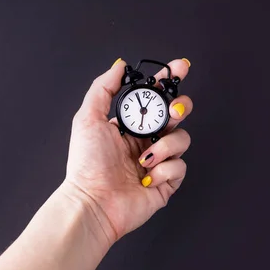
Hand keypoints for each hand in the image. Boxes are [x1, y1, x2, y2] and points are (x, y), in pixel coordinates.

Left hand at [64, 58, 193, 243]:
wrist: (94, 203)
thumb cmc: (87, 165)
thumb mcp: (88, 119)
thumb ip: (104, 88)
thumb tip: (120, 66)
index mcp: (131, 125)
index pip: (155, 97)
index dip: (170, 81)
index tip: (180, 67)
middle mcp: (147, 141)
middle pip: (177, 114)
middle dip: (180, 108)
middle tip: (173, 111)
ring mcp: (159, 161)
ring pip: (182, 139)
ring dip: (165, 147)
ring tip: (145, 159)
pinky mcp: (168, 181)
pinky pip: (180, 166)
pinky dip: (164, 170)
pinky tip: (146, 178)